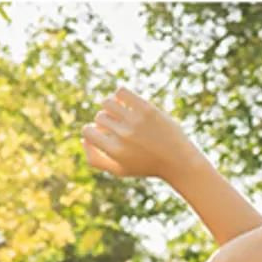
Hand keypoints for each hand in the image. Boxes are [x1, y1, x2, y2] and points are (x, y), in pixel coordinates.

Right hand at [81, 86, 201, 180]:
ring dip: (110, 105)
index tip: (101, 133)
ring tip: (119, 112)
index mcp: (114, 152)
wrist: (177, 160)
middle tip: (117, 126)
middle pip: (99, 117)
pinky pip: (121, 91)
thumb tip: (83, 139)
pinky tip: (126, 103)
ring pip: (107, 102)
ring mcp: (135, 121)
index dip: (91, 131)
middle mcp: (123, 136)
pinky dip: (119, 94)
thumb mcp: (119, 170)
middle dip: (105, 120)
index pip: (87, 132)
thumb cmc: (145, 166)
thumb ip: (95, 159)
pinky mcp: (146, 109)